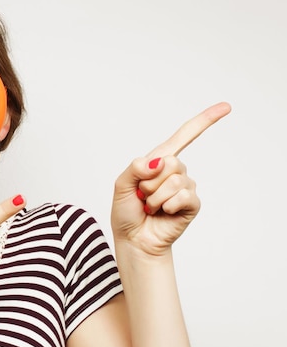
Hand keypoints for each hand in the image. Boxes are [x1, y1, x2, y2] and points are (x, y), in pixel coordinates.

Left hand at [111, 102, 230, 255]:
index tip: (226, 107)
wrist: (133, 239)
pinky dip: (167, 205)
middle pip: (171, 161)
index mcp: (157, 161)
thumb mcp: (121, 185)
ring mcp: (185, 187)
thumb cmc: (126, 212)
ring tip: (150, 206)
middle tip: (143, 195)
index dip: (204, 121)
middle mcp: (174, 171)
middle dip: (149, 181)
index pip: (184, 136)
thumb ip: (134, 168)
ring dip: (155, 197)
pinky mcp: (192, 204)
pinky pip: (183, 195)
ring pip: (175, 180)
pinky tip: (163, 212)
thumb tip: (156, 162)